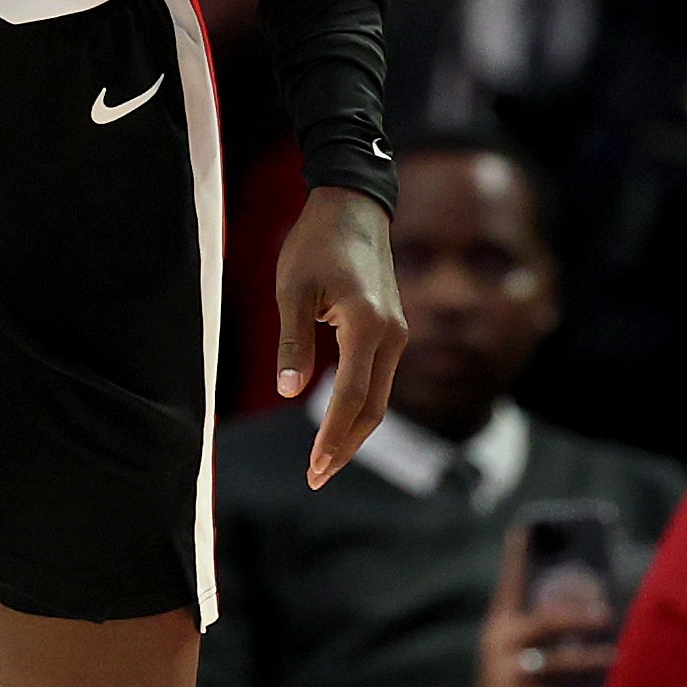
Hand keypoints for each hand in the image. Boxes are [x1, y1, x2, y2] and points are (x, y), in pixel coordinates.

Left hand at [277, 185, 406, 487]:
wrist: (352, 207)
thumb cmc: (316, 243)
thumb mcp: (292, 289)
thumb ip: (291, 340)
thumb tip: (288, 391)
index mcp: (368, 326)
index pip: (352, 396)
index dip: (332, 436)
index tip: (314, 468)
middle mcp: (393, 335)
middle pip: (374, 409)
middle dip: (345, 447)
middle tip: (315, 479)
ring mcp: (398, 334)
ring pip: (380, 399)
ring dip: (354, 432)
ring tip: (324, 462)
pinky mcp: (393, 331)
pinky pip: (379, 381)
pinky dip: (360, 408)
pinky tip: (337, 424)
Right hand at [468, 528, 615, 686]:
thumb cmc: (515, 680)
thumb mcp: (519, 651)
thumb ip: (542, 633)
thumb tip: (588, 611)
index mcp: (500, 622)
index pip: (509, 583)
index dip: (516, 557)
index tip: (524, 529)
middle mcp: (498, 639)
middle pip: (543, 621)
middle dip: (577, 616)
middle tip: (607, 613)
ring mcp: (503, 666)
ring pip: (554, 659)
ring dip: (587, 659)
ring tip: (614, 657)